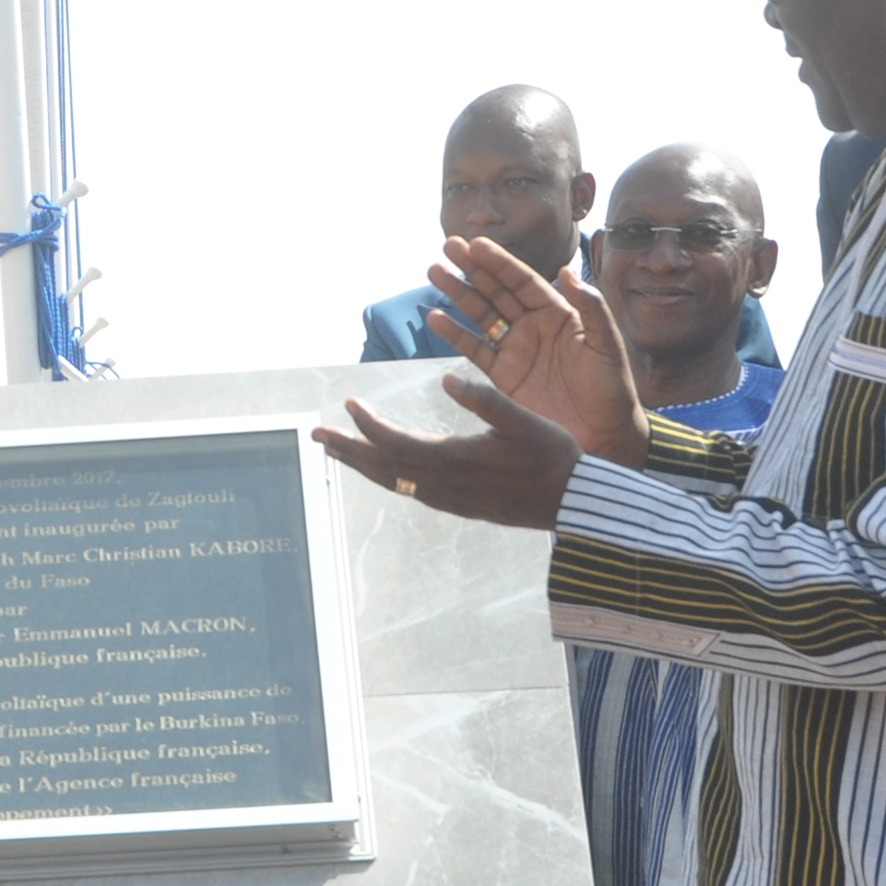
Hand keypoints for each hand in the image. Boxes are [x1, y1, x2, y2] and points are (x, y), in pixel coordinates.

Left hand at [311, 374, 580, 529]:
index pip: (395, 442)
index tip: (349, 403)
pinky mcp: (457, 505)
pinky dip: (386, 477)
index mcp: (455, 459)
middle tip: (315, 435)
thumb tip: (448, 379)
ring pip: (392, 481)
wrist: (571, 503)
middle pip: (382, 467)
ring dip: (361, 465)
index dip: (367, 425)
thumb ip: (485, 399)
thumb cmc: (552, 456)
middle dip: (346, 449)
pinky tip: (381, 470)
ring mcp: (448, 499)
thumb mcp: (524, 420)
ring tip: (336, 450)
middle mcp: (443, 484)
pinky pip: (409, 491)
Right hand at [422, 234, 648, 466]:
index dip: (500, 263)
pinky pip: (475, 350)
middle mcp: (534, 326)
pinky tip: (436, 317)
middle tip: (449, 246)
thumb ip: (591, 307)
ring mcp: (516, 350)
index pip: (524, 281)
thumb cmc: (612, 388)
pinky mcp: (503, 376)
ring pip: (481, 314)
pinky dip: (455, 334)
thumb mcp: (606, 345)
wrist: (602, 434)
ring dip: (458, 293)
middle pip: (497, 290)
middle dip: (473, 268)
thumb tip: (567, 271)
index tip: (477, 245)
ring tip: (434, 271)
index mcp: (559, 313)